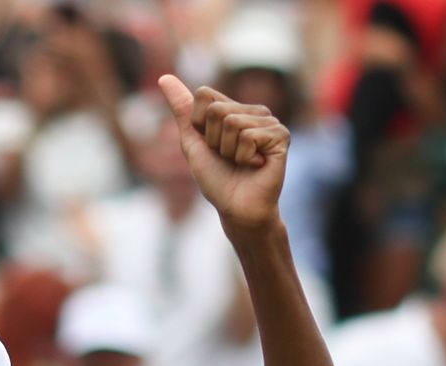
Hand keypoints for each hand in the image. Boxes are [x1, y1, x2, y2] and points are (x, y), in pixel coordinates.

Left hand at [158, 76, 288, 235]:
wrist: (237, 208)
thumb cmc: (216, 178)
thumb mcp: (193, 142)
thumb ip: (182, 109)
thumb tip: (164, 77)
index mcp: (233, 109)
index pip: (204, 95)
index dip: (199, 125)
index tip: (211, 145)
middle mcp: (253, 111)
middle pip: (217, 110)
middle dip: (214, 141)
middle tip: (228, 157)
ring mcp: (270, 121)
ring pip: (232, 122)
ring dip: (229, 151)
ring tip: (242, 162)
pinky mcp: (281, 135)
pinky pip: (249, 136)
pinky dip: (244, 157)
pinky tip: (256, 165)